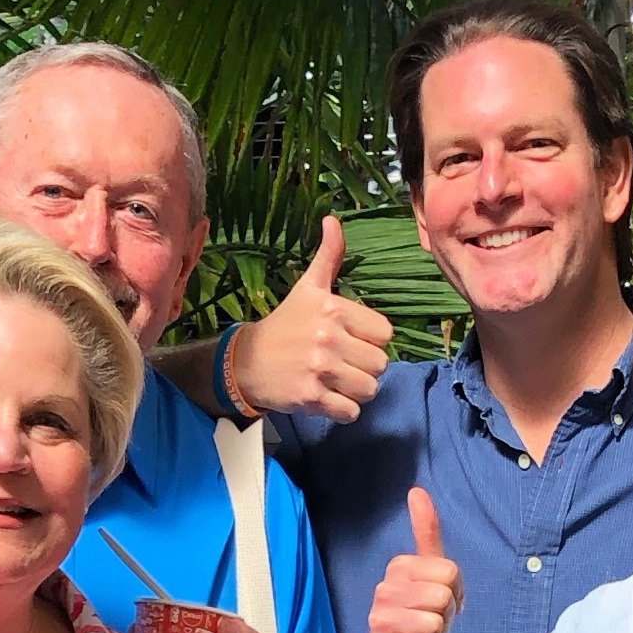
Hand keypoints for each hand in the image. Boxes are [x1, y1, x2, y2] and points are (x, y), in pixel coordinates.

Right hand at [232, 218, 393, 422]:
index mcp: (333, 309)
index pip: (385, 334)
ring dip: (357, 391)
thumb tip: (333, 221)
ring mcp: (320, 370)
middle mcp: (328, 339)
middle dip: (366, 368)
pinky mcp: (312, 398)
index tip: (353, 341)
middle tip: (345, 364)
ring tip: (338, 382)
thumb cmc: (285, 325)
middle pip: (380, 365)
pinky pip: (350, 412)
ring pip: (369, 389)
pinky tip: (328, 398)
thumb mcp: (308, 288)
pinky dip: (343, 410)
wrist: (247, 362)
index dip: (373, 341)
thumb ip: (328, 257)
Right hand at [367, 487, 463, 632]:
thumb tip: (416, 490)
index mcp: (398, 567)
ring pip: (433, 621)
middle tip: (432, 621)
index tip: (440, 600)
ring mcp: (378, 619)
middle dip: (446, 613)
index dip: (455, 591)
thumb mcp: (435, 574)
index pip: (449, 572)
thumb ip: (427, 533)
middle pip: (442, 595)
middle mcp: (383, 589)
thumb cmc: (426, 618)